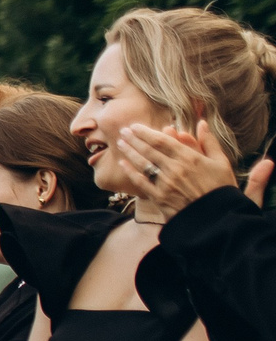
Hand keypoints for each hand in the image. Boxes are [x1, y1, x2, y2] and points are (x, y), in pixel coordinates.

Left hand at [120, 119, 260, 217]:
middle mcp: (174, 168)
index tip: (135, 126)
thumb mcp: (221, 162)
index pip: (161, 141)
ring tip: (120, 143)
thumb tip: (202, 123)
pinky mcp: (159, 197)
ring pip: (143, 163)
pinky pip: (141, 182)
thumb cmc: (221, 188)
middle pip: (149, 150)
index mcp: (189, 158)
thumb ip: (210, 142)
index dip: (146, 132)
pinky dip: (130, 171)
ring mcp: (165, 183)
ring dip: (130, 152)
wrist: (218, 217)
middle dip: (134, 139)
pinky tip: (122, 163)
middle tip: (123, 131)